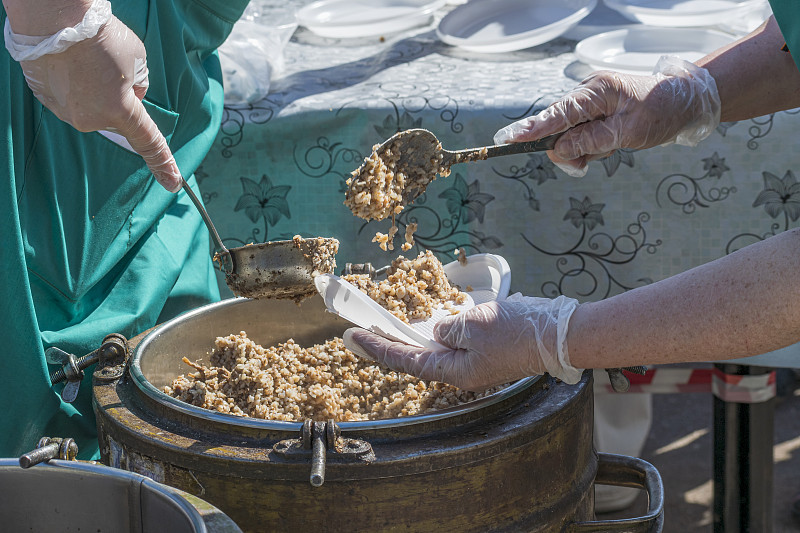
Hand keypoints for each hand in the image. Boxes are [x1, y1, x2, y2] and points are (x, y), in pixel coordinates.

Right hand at [7, 0, 181, 190]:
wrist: (53, 19)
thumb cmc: (101, 36)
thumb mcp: (138, 61)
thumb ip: (139, 86)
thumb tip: (129, 96)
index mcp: (121, 111)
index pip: (149, 142)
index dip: (163, 163)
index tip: (173, 183)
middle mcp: (92, 119)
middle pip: (117, 116)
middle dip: (120, 97)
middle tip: (110, 66)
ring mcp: (66, 112)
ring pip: (92, 107)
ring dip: (94, 90)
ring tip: (86, 60)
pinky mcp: (47, 101)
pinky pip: (69, 98)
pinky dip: (73, 84)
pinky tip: (69, 63)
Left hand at [343, 294, 583, 390]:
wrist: (560, 336)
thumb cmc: (518, 332)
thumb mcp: (475, 325)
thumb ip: (448, 328)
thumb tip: (438, 331)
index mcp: (455, 372)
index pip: (405, 360)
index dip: (377, 348)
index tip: (353, 336)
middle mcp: (461, 372)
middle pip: (416, 357)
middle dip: (388, 343)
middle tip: (362, 330)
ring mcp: (475, 363)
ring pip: (434, 350)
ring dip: (411, 338)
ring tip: (387, 326)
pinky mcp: (486, 352)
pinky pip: (454, 343)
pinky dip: (436, 332)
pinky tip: (428, 322)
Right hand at [494, 56, 719, 176]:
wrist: (686, 102)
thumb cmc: (661, 112)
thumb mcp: (628, 132)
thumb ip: (591, 140)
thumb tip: (559, 150)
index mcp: (596, 91)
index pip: (556, 114)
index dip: (530, 129)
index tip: (506, 139)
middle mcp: (588, 93)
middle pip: (557, 128)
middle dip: (567, 151)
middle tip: (583, 167)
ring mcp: (590, 103)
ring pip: (568, 135)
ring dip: (584, 150)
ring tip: (610, 150)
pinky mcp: (593, 113)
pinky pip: (580, 135)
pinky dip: (591, 147)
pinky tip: (609, 146)